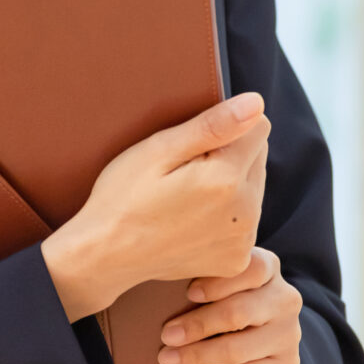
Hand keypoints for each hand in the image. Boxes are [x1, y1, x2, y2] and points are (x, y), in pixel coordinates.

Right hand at [42, 93, 270, 321]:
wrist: (104, 256)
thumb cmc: (123, 197)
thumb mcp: (159, 150)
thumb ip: (213, 125)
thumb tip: (256, 103)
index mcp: (227, 179)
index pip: (259, 126)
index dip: (224, 129)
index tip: (193, 148)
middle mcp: (245, 212)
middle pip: (258, 157)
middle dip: (230, 156)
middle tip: (184, 174)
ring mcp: (242, 241)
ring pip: (253, 188)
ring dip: (230, 186)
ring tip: (185, 198)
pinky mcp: (236, 260)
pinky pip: (245, 222)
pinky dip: (226, 217)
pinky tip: (193, 220)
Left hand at [158, 247, 304, 363]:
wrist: (259, 344)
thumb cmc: (227, 304)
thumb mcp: (221, 284)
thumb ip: (205, 281)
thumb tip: (164, 291)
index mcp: (269, 269)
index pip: (252, 269)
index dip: (220, 282)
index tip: (189, 293)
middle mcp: (285, 299)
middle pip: (240, 312)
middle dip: (198, 326)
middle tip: (167, 335)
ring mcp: (289, 335)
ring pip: (237, 350)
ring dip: (196, 356)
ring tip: (167, 358)